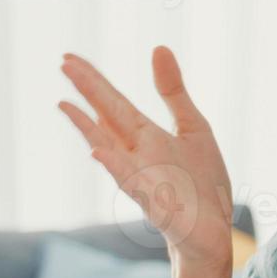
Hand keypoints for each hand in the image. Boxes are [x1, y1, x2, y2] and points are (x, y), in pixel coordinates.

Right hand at [57, 47, 234, 268]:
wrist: (213, 230)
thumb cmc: (202, 182)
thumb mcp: (193, 127)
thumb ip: (173, 92)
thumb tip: (157, 47)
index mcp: (146, 135)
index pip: (114, 103)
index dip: (95, 81)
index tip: (69, 58)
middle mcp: (137, 153)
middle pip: (108, 116)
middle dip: (89, 91)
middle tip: (63, 63)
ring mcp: (142, 177)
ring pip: (109, 148)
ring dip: (88, 127)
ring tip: (65, 104)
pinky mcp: (154, 201)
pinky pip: (131, 181)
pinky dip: (114, 165)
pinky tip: (98, 150)